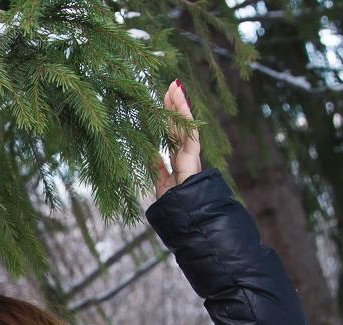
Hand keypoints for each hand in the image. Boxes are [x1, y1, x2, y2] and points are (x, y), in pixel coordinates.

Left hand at [155, 79, 200, 199]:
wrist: (187, 219)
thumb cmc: (175, 207)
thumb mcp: (161, 185)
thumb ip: (156, 169)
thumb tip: (150, 154)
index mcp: (179, 161)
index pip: (173, 134)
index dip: (168, 118)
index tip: (163, 102)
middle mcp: (187, 155)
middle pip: (179, 125)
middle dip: (174, 106)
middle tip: (170, 86)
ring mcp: (191, 155)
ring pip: (186, 125)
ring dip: (180, 105)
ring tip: (175, 86)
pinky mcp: (193, 157)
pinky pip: (190, 132)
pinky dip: (186, 116)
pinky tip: (181, 101)